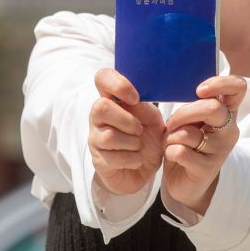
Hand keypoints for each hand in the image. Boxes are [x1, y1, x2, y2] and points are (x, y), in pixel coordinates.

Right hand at [89, 68, 165, 195]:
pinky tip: (136, 160)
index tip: (135, 98)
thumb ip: (145, 108)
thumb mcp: (154, 121)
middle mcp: (99, 118)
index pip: (103, 78)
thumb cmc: (147, 141)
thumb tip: (135, 101)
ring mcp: (96, 139)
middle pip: (101, 107)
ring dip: (133, 143)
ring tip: (139, 147)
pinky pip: (114, 157)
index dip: (117, 83)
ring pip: (109, 136)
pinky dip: (132, 160)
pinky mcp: (98, 160)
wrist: (144, 172)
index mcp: (113, 101)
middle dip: (127, 120)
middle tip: (139, 130)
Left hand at [163, 75, 246, 214]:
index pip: (238, 88)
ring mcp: (220, 150)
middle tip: (171, 123)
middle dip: (183, 113)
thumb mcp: (192, 120)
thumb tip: (180, 85)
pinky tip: (174, 156)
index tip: (199, 90)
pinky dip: (169, 151)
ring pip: (188, 133)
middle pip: (212, 108)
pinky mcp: (207, 168)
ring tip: (173, 143)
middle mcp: (229, 130)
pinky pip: (179, 151)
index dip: (220, 83)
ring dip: (170, 136)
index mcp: (227, 113)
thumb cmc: (188, 144)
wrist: (186, 182)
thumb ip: (194, 104)